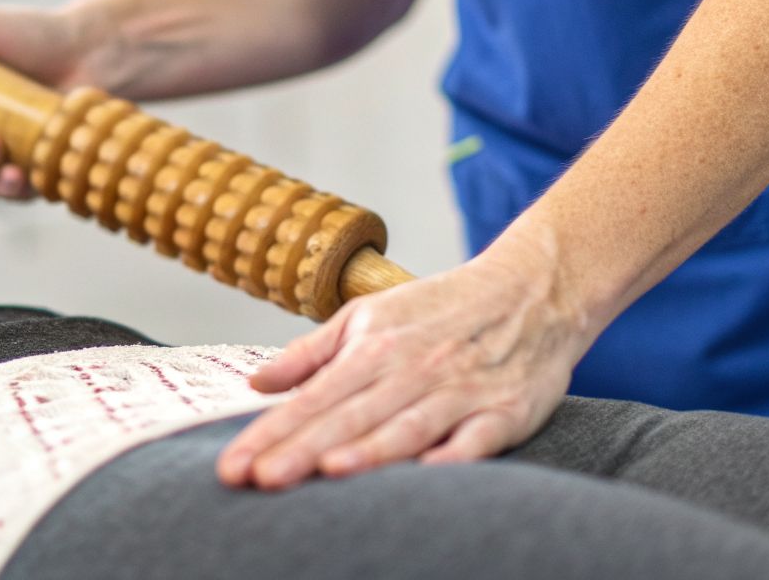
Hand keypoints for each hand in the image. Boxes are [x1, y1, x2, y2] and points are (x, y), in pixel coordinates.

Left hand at [216, 243, 597, 488]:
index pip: (313, 398)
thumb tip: (258, 384)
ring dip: (368, 449)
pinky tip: (424, 474)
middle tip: (258, 480)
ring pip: (407, 426)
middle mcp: (412, 370)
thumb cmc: (443, 308)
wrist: (534, 288)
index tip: (234, 466)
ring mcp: (460, 391)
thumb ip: (312, 352)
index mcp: (375, 347)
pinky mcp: (505, 412)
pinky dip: (452, 456)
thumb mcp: (368, 315)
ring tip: (326, 471)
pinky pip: (475, 439)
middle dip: (302, 449)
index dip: (271, 433)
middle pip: (350, 416)